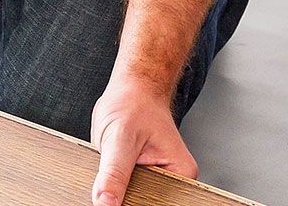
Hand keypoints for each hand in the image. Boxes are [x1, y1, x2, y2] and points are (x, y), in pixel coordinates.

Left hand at [90, 84, 197, 205]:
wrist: (130, 92)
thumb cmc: (133, 105)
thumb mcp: (121, 138)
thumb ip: (114, 173)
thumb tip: (105, 203)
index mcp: (181, 173)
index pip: (155, 202)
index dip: (131, 201)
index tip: (114, 191)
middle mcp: (172, 179)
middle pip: (142, 200)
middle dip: (122, 191)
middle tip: (113, 163)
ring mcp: (156, 178)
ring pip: (130, 196)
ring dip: (114, 185)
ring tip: (114, 158)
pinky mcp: (140, 175)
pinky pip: (122, 188)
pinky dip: (111, 180)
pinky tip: (110, 164)